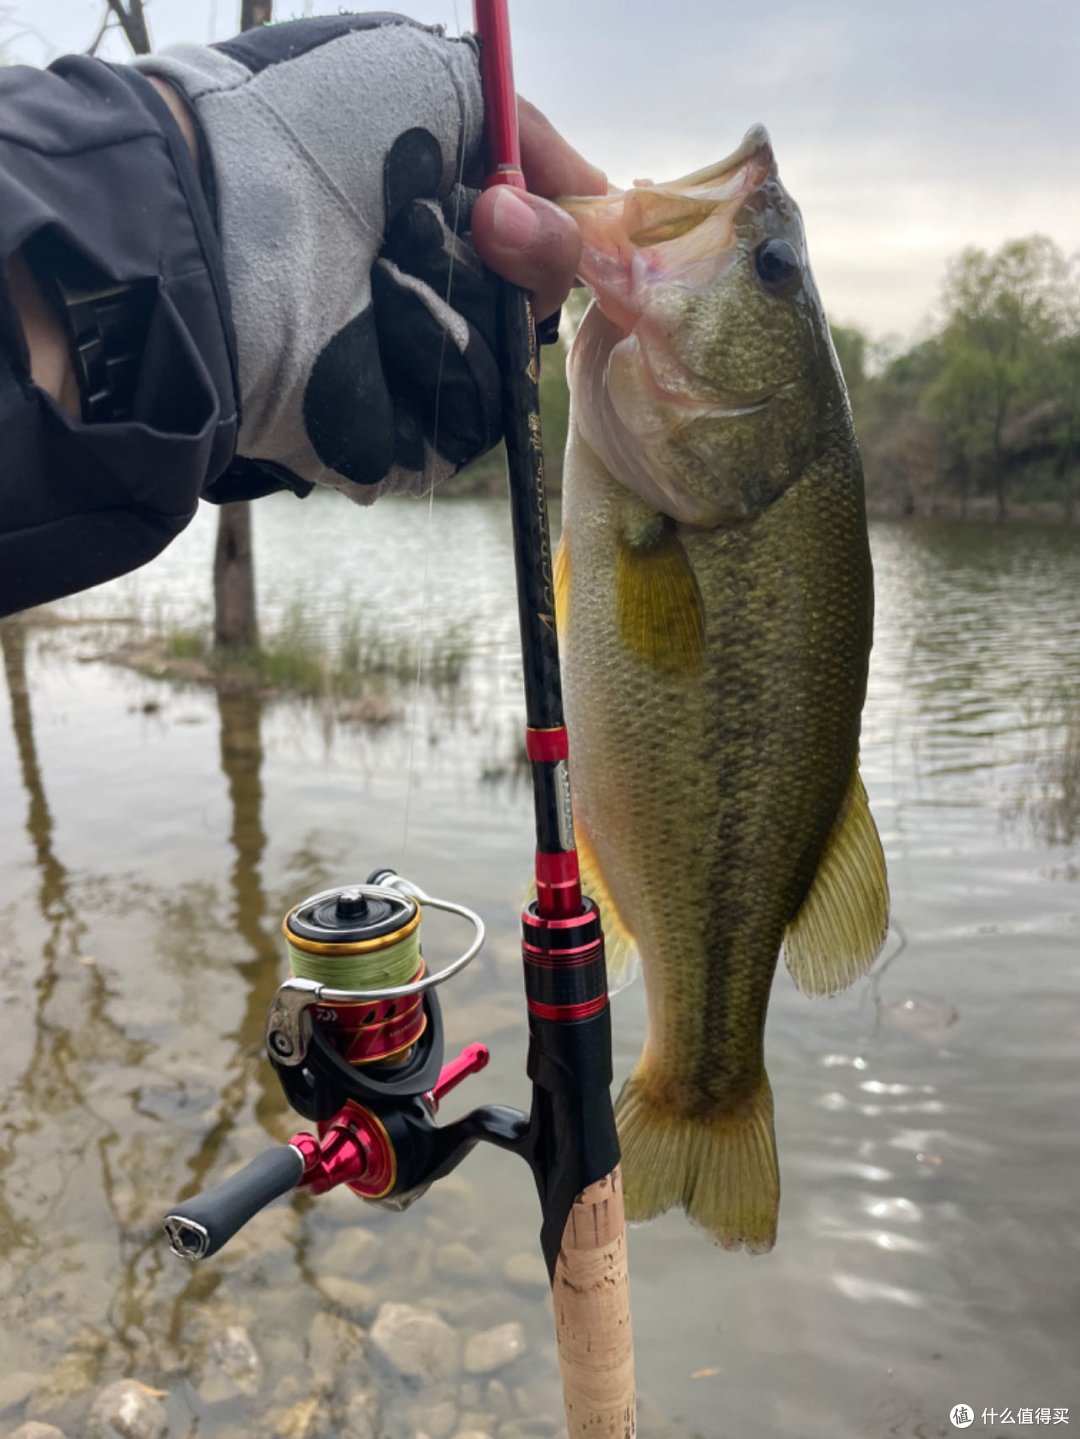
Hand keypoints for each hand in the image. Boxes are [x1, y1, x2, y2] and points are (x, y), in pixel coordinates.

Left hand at [133, 16, 603, 503]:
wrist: (219, 235)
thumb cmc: (310, 133)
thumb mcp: (430, 80)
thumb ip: (527, 130)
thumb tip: (597, 195)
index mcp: (429, 212)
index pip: (535, 234)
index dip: (563, 224)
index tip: (578, 204)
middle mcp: (425, 287)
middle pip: (538, 296)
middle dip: (531, 256)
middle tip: (486, 225)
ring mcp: (416, 364)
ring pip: (514, 350)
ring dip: (473, 301)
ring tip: (396, 273)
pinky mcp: (407, 437)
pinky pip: (481, 410)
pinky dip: (446, 362)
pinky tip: (384, 330)